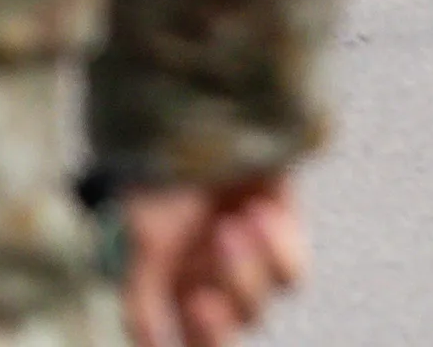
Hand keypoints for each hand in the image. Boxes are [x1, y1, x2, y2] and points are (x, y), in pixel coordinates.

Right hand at [118, 176, 308, 346]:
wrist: (209, 110)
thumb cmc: (160, 169)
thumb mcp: (141, 233)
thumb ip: (141, 296)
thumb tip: (146, 345)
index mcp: (161, 276)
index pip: (181, 335)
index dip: (193, 339)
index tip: (192, 313)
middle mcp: (200, 272)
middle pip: (223, 331)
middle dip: (215, 322)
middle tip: (204, 301)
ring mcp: (241, 256)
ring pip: (257, 305)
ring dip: (244, 271)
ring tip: (231, 223)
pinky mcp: (279, 236)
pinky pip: (291, 274)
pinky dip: (277, 249)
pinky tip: (258, 211)